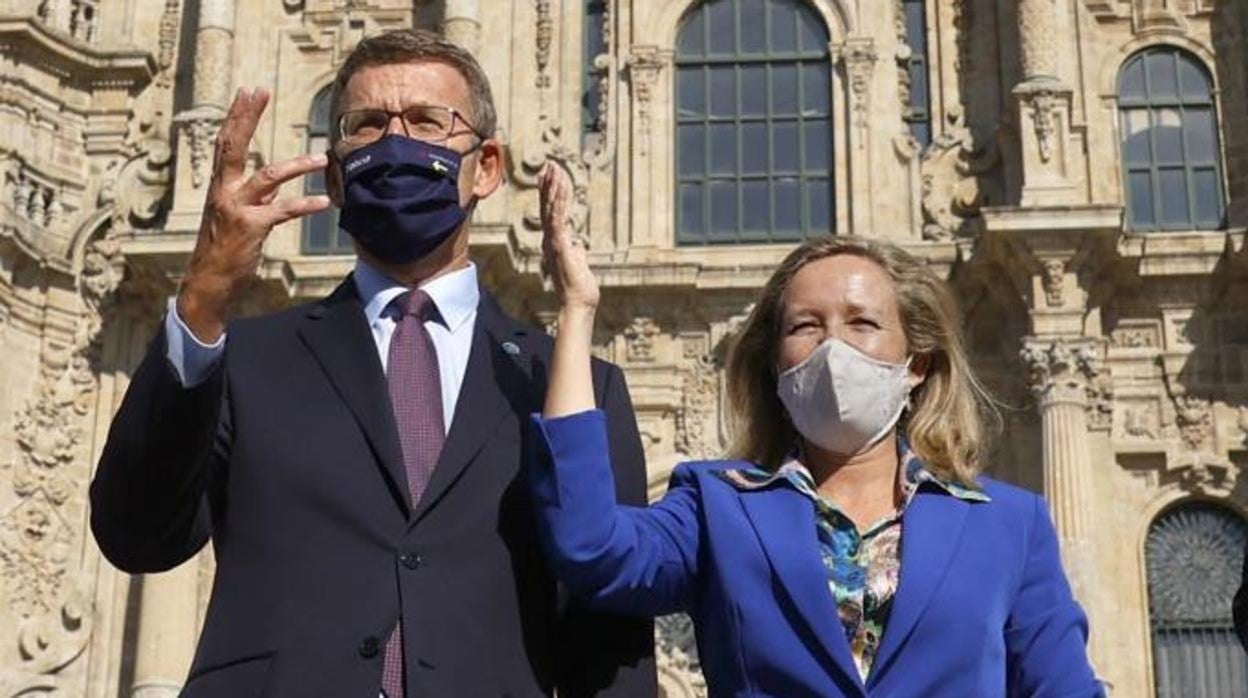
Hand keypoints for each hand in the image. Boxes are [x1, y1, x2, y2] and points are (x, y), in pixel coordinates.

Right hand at [178, 88, 331, 342]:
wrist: (208, 283)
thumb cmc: (223, 250)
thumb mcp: (235, 217)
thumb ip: (254, 198)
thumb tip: (273, 186)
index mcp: (219, 186)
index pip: (225, 143)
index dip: (237, 116)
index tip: (248, 92)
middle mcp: (223, 192)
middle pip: (233, 146)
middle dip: (247, 117)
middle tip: (260, 91)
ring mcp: (236, 209)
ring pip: (268, 177)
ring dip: (298, 166)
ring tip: (323, 158)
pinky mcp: (251, 228)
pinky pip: (282, 211)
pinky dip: (304, 205)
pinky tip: (324, 202)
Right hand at [539, 162, 598, 313]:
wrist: (577, 303)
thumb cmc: (579, 287)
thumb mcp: (579, 264)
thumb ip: (577, 252)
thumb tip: (579, 246)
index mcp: (555, 242)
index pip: (551, 212)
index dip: (550, 193)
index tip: (551, 175)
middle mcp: (550, 240)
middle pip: (547, 206)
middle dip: (549, 184)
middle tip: (550, 164)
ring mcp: (554, 242)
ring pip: (551, 209)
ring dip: (553, 188)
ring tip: (555, 169)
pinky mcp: (560, 246)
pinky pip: (558, 220)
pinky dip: (558, 203)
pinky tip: (560, 189)